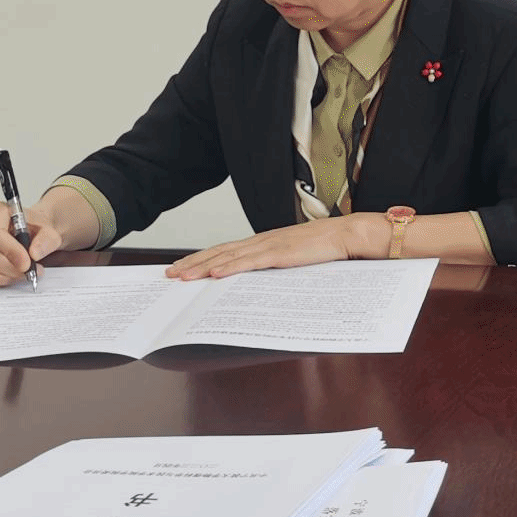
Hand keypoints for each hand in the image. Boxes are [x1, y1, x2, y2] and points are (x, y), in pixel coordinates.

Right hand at [0, 202, 61, 296]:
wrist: (35, 233)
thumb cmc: (36, 229)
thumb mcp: (49, 230)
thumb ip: (46, 239)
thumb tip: (34, 253)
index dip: (9, 251)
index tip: (26, 264)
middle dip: (11, 269)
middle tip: (31, 272)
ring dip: (1, 279)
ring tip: (20, 276)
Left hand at [167, 218, 363, 280]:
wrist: (347, 235)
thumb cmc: (325, 247)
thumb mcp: (294, 257)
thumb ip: (275, 265)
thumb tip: (259, 281)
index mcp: (264, 242)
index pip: (225, 250)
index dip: (202, 258)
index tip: (183, 267)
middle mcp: (261, 241)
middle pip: (219, 252)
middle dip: (193, 263)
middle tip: (170, 274)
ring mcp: (270, 246)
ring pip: (229, 257)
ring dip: (203, 267)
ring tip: (183, 276)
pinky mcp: (281, 254)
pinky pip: (250, 262)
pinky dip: (231, 267)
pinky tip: (215, 274)